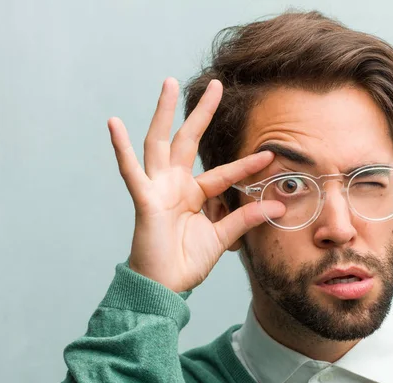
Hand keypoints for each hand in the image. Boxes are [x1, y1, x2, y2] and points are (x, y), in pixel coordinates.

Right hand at [107, 78, 283, 291]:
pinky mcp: (144, 200)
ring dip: (163, 113)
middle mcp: (175, 185)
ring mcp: (158, 189)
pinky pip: (130, 171)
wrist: (165, 287)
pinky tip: (114, 124)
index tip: (270, 154)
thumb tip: (278, 204)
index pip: (223, 172)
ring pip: (159, 142)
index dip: (246, 164)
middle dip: (201, 112)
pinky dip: (121, 148)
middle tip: (216, 85)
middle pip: (189, 140)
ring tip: (169, 83)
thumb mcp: (223, 237)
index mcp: (194, 194)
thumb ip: (246, 218)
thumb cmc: (187, 262)